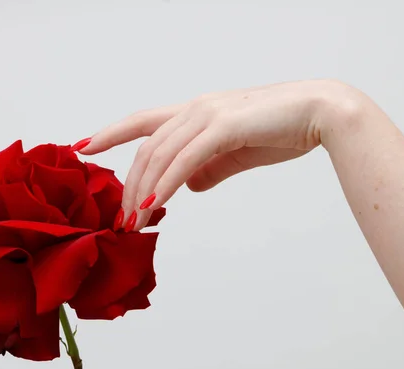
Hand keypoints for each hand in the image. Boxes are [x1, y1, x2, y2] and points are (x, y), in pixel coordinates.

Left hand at [75, 80, 340, 229]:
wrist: (320, 113)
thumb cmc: (279, 130)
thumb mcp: (233, 154)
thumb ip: (207, 169)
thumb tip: (187, 188)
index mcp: (193, 112)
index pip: (141, 122)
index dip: (110, 133)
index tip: (83, 147)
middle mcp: (193, 109)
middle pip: (145, 149)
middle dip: (128, 187)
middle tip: (121, 220)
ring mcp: (207, 115)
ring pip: (158, 156)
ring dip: (142, 193)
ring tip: (133, 224)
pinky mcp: (223, 127)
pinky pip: (183, 160)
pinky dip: (163, 185)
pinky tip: (152, 206)